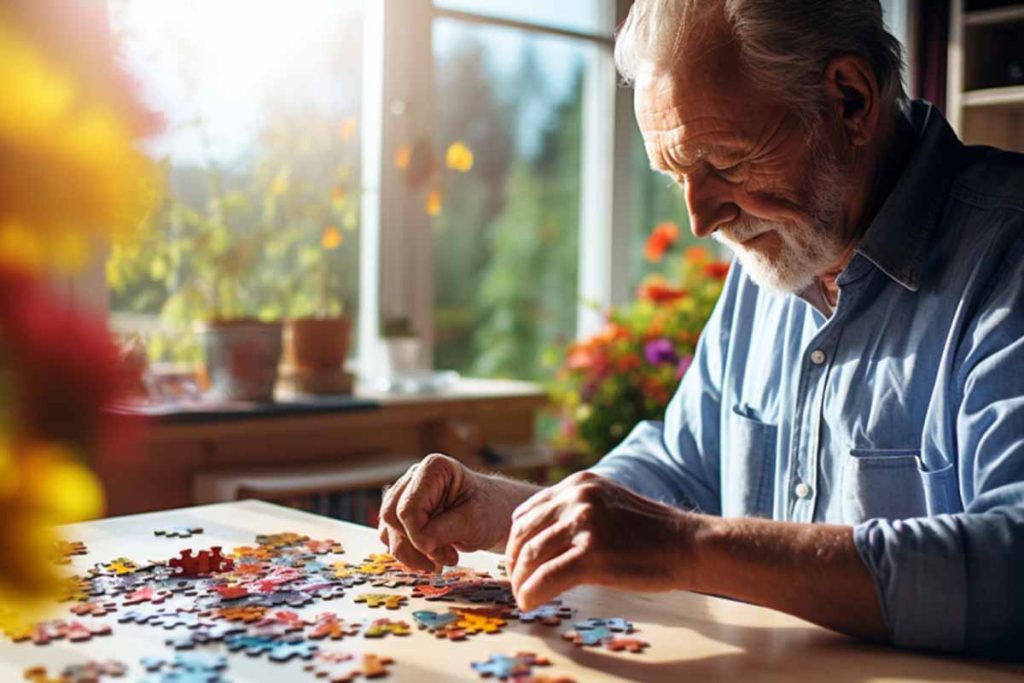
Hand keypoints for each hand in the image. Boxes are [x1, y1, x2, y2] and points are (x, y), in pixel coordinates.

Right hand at [378, 453, 537, 570]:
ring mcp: (405, 494)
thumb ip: (446, 530)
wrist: (495, 514)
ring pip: (387, 530)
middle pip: (391, 517)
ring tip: (443, 559)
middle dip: (415, 546)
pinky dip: (409, 553)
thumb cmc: (489, 511)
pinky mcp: (401, 513)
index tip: (445, 554)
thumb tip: (421, 543)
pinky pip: (390, 537)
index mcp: (433, 469)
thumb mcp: (475, 521)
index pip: (407, 508)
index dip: (419, 536)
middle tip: (446, 559)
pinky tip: (433, 556)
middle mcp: (413, 477)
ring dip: (412, 554)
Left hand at [505, 471, 692, 611]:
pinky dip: (530, 593)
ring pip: (530, 556)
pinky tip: (530, 603)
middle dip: (514, 562)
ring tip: (522, 596)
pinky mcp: (592, 553)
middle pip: (524, 533)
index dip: (515, 540)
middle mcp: (578, 497)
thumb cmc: (651, 532)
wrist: (689, 545)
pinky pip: (546, 578)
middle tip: (515, 582)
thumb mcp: (608, 504)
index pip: (529, 511)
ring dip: (520, 581)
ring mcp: (584, 524)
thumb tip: (540, 538)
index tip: (516, 561)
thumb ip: (576, 511)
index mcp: (580, 484)